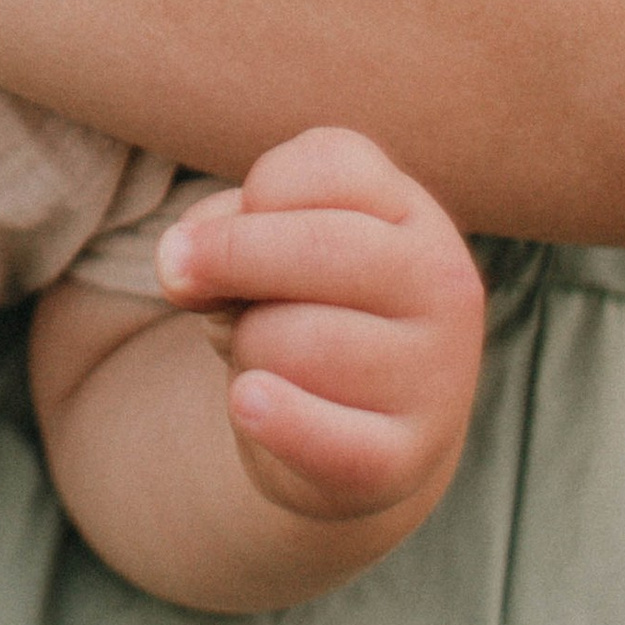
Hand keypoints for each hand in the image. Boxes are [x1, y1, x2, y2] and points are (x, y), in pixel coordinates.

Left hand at [152, 128, 486, 526]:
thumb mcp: (267, 243)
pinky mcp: (403, 458)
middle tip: (198, 290)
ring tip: (268, 361)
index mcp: (412, 213)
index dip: (254, 196)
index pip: (324, 166)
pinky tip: (249, 402)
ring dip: (248, 350)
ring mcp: (436, 375)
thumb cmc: (302, 309)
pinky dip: (275, 419)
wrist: (362, 434)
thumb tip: (181, 270)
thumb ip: (220, 226)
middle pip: (313, 246)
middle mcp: (443, 284)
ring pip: (290, 340)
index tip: (244, 224)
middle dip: (227, 263)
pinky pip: (326, 437)